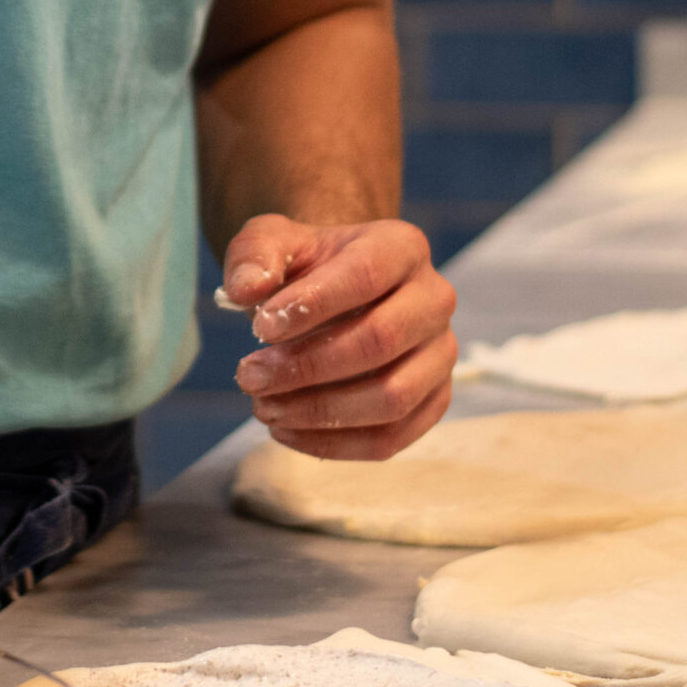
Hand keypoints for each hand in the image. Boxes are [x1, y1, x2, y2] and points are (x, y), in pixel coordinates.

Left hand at [223, 214, 456, 461]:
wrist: (333, 293)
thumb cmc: (306, 266)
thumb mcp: (272, 242)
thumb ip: (254, 256)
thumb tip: (245, 290)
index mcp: (401, 247)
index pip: (365, 274)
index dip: (312, 304)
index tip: (259, 328)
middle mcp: (434, 299)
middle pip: (380, 340)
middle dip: (308, 366)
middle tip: (249, 377)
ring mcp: (441, 354)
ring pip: (392, 398)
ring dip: (320, 411)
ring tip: (264, 407)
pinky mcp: (433, 400)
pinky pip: (392, 437)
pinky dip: (335, 444)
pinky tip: (287, 431)